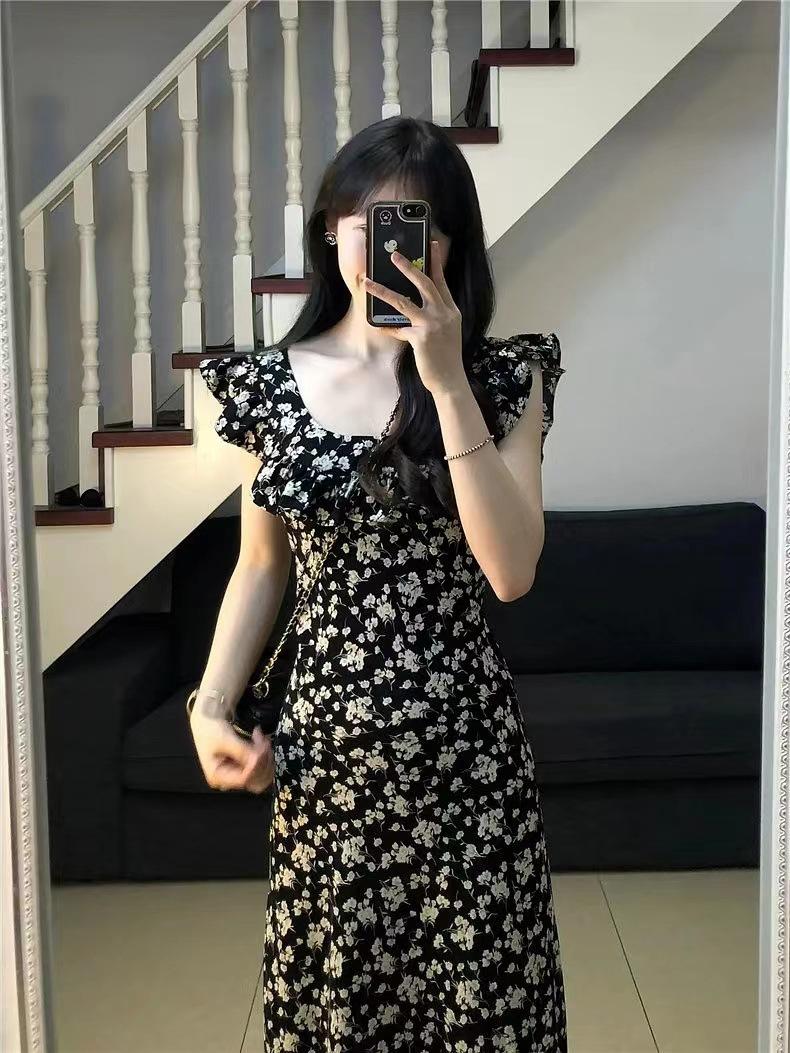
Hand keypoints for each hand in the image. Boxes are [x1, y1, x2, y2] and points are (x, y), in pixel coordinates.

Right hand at [190, 712, 273, 794]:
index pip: (243, 779)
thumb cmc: (209, 730)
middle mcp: (228, 779)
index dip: (256, 766)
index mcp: (217, 776)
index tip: (260, 751)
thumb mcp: (224, 739)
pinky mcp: (245, 766)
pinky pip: (262, 765)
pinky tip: (259, 739)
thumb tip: (257, 760)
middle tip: (263, 743)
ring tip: (259, 737)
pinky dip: (264, 751)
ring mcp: (238, 773)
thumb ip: (241, 751)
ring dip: (265, 754)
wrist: (208, 721)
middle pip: (256, 780)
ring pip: (263, 773)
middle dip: (263, 761)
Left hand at [363, 240, 465, 396]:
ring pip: (403, 302)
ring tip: (368, 282)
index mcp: (451, 311)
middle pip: (424, 283)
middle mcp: (443, 314)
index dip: (436, 262)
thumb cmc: (446, 358)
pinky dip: (389, 328)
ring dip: (382, 291)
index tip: (432, 244)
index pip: (441, 281)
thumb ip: (434, 317)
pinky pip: (398, 329)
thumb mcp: (446, 332)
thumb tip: (412, 307)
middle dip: (408, 267)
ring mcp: (432, 325)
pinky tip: (380, 326)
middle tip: (394, 255)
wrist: (450, 380)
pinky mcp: (420, 337)